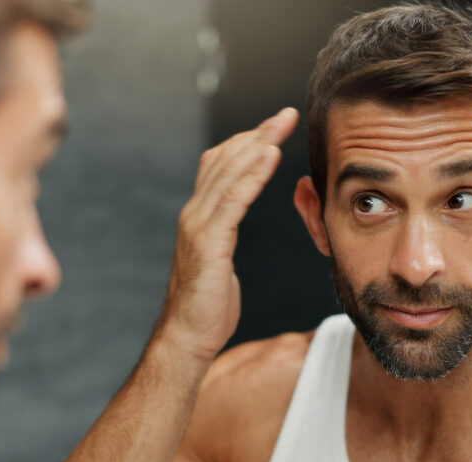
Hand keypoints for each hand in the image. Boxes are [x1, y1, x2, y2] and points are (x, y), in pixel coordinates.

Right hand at [154, 107, 298, 360]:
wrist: (186, 338)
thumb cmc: (206, 307)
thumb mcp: (217, 261)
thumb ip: (222, 235)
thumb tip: (231, 224)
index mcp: (198, 217)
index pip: (220, 166)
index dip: (247, 142)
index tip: (273, 126)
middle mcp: (194, 214)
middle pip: (226, 161)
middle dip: (257, 134)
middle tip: (285, 114)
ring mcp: (198, 227)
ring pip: (229, 173)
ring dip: (258, 144)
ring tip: (282, 124)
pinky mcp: (208, 243)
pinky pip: (233, 200)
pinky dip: (252, 174)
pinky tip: (270, 155)